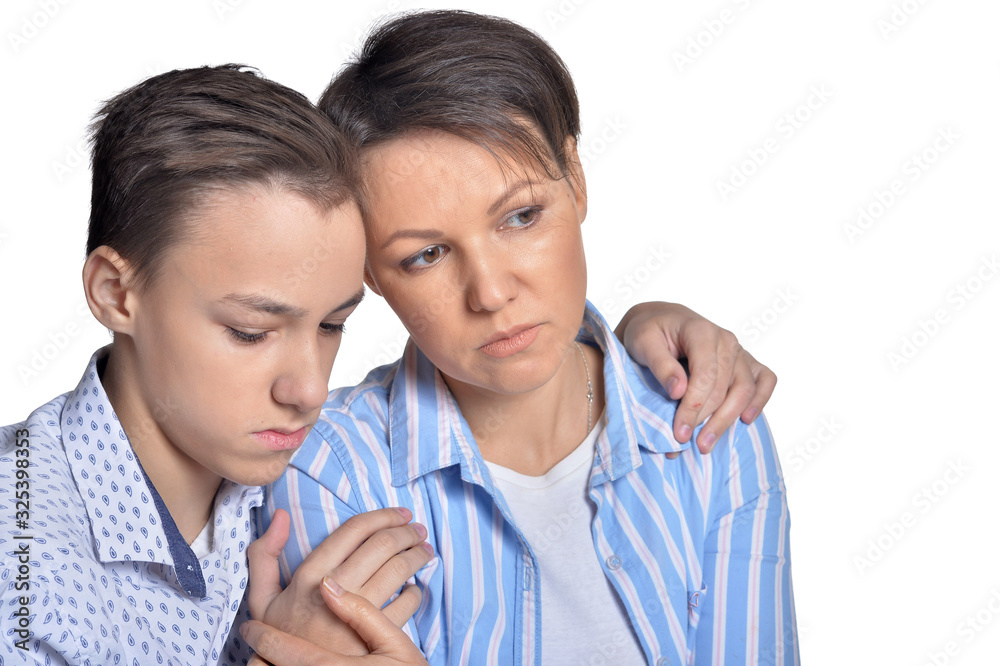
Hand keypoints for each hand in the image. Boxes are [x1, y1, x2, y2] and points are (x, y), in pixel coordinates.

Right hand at [246, 507, 432, 656]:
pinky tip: (415, 589)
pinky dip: (416, 593)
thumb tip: (280, 515)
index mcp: (311, 575)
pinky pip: (406, 605)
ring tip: (424, 551)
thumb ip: (264, 556)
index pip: (354, 530)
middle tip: (418, 530)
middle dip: (406, 531)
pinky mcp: (375, 637)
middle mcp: (336, 590)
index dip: (382, 515)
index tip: (400, 513)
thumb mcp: (262, 598)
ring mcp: (358, 614)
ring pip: (398, 570)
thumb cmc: (281, 637)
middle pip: (382, 545)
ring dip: (417, 555)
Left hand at [615, 301, 775, 452]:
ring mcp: (739, 351)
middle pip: (724, 388)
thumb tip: (678, 390)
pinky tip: (745, 420)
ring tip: (706, 443)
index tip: (679, 431)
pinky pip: (765, 380)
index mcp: (702, 331)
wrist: (662, 321)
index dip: (694, 406)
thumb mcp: (643, 342)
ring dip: (728, 420)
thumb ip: (660, 365)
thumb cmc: (650, 332)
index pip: (706, 375)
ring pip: (744, 390)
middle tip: (686, 443)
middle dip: (706, 420)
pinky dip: (760, 400)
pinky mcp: (746, 361)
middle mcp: (726, 340)